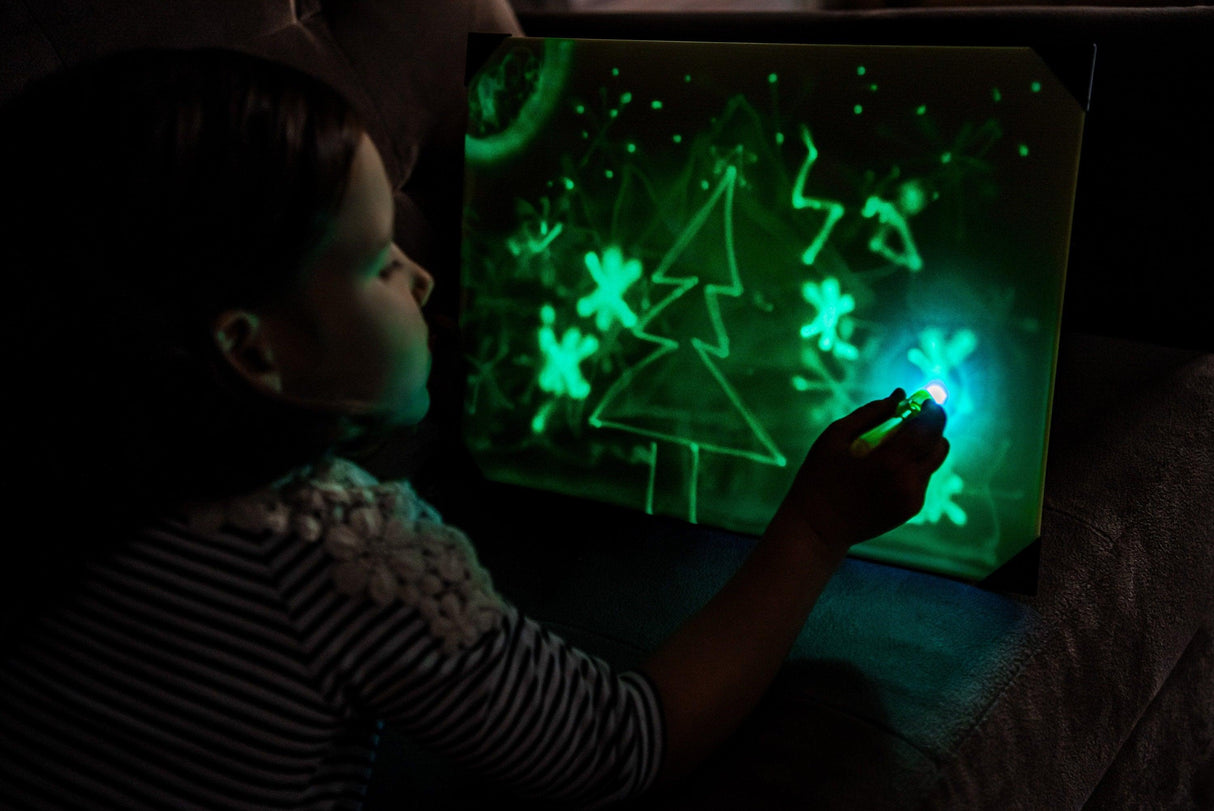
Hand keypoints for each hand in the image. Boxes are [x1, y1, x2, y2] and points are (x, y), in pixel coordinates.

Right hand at [776, 388, 949, 552]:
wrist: (818, 528)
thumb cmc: (819, 478)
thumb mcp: (835, 438)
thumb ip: (869, 414)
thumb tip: (897, 396)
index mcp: (890, 462)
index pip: (929, 428)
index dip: (931, 410)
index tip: (924, 401)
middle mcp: (909, 482)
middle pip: (939, 445)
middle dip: (930, 428)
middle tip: (909, 421)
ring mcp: (912, 498)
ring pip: (931, 462)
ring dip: (919, 448)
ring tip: (888, 450)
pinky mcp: (910, 509)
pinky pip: (921, 479)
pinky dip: (909, 467)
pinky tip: (882, 472)